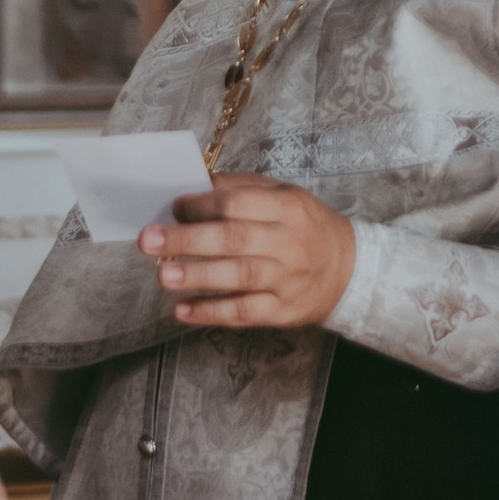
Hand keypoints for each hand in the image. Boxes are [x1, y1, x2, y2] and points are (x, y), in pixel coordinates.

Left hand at [140, 176, 355, 332]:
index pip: (238, 204)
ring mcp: (287, 280)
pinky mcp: (283, 311)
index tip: (173, 208)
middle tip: (148, 240)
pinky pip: (244, 313)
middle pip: (233, 240)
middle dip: (187, 239)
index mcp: (288, 208)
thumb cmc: (306, 227)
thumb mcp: (285, 197)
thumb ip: (243, 190)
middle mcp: (289, 243)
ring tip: (163, 275)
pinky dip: (211, 313)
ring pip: (238, 277)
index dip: (201, 205)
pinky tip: (183, 311)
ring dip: (197, 276)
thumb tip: (196, 186)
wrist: (350, 270)